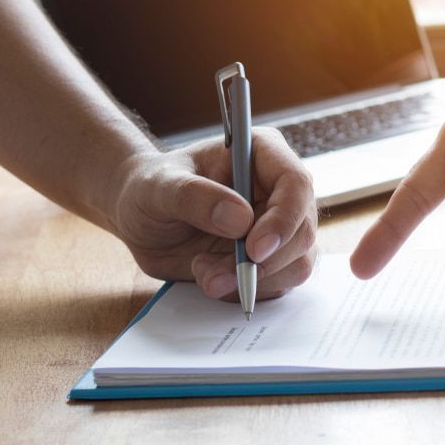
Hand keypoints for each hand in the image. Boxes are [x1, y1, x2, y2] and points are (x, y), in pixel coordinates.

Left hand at [109, 128, 317, 300]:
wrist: (142, 218)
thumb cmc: (151, 189)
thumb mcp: (159, 187)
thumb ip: (194, 197)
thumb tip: (241, 219)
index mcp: (264, 154)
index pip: (296, 184)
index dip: (283, 219)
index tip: (253, 250)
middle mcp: (281, 190)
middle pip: (302, 231)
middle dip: (262, 262)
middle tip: (214, 275)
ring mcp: (281, 226)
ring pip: (297, 263)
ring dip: (251, 280)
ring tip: (203, 271)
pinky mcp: (274, 257)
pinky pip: (278, 283)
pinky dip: (245, 290)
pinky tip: (211, 276)